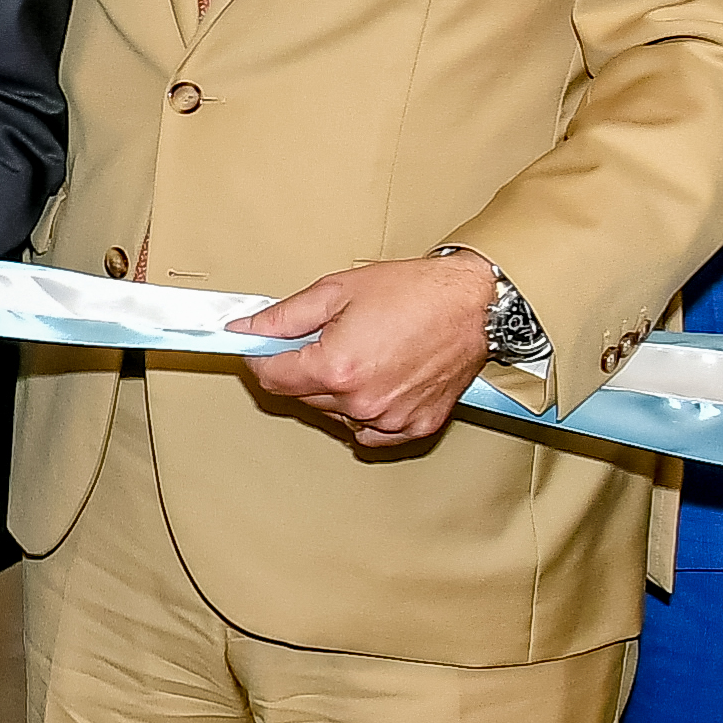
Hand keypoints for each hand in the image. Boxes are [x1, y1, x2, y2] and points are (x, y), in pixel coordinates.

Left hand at [235, 251, 499, 450]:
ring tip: (361, 355)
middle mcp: (361, 401)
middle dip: (302, 369)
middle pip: (302, 396)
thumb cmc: (415, 292)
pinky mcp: (417, 426)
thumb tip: (246, 330)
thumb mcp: (337, 291)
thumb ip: (284, 317)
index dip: (261, 360)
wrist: (475, 303)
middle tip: (325, 339)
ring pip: (336, 414)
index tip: (263, 349)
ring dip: (335, 391)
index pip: (272, 378)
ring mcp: (390, 418)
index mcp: (336, 368)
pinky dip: (366, 414)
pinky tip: (377, 383)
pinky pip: (372, 432)